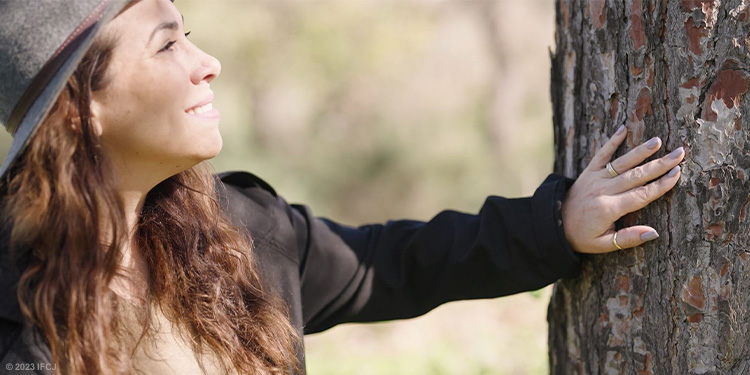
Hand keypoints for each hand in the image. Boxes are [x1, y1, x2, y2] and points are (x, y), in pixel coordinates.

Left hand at [561, 125, 684, 253]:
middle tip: (679, 153)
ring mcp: (595, 178)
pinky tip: (623, 128)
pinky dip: (611, 141)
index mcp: (609, 209)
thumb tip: (654, 232)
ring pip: (622, 163)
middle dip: (659, 164)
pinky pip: (601, 154)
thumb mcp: (603, 244)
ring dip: (640, 151)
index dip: (661, 185)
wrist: (554, 224)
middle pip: (636, 176)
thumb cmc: (582, 236)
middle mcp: (603, 190)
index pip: (641, 195)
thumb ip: (628, 238)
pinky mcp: (588, 172)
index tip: (678, 174)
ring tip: (658, 141)